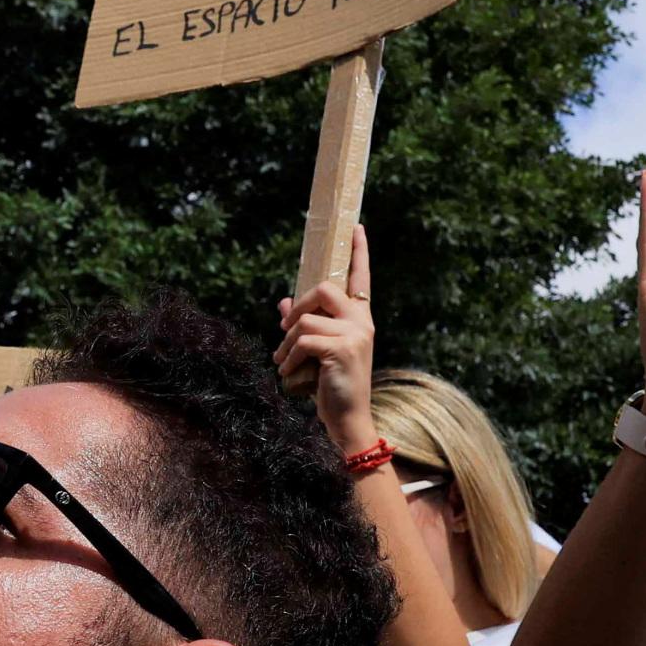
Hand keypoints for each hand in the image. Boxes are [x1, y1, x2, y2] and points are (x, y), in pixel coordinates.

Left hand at [274, 223, 380, 447]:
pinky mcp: (342, 349)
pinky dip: (289, 356)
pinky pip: (303, 340)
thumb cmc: (332, 385)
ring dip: (286, 341)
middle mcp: (361, 322)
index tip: (356, 227)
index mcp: (360, 318)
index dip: (359, 253)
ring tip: (283, 360)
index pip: (361, 279)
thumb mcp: (318, 351)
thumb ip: (305, 324)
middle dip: (299, 306)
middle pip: (324, 289)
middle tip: (284, 327)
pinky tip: (289, 371)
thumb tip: (284, 301)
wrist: (348, 418)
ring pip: (305, 319)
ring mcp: (355, 334)